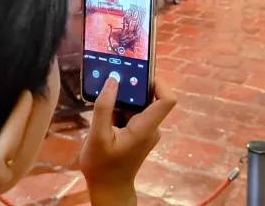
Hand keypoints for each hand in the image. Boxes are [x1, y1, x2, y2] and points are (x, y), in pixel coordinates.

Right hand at [80, 78, 176, 205]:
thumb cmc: (103, 166)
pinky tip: (105, 113)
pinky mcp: (139, 135)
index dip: (158, 83)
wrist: (109, 189)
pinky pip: (134, 116)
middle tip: (113, 81)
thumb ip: (104, 107)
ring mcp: (146, 132)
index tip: (139, 74)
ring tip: (105, 97)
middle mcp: (151, 128)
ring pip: (139, 107)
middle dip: (132, 89)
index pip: (167, 100)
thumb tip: (112, 80)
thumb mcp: (97, 136)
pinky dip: (121, 111)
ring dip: (123, 101)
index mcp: (145, 128)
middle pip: (150, 99)